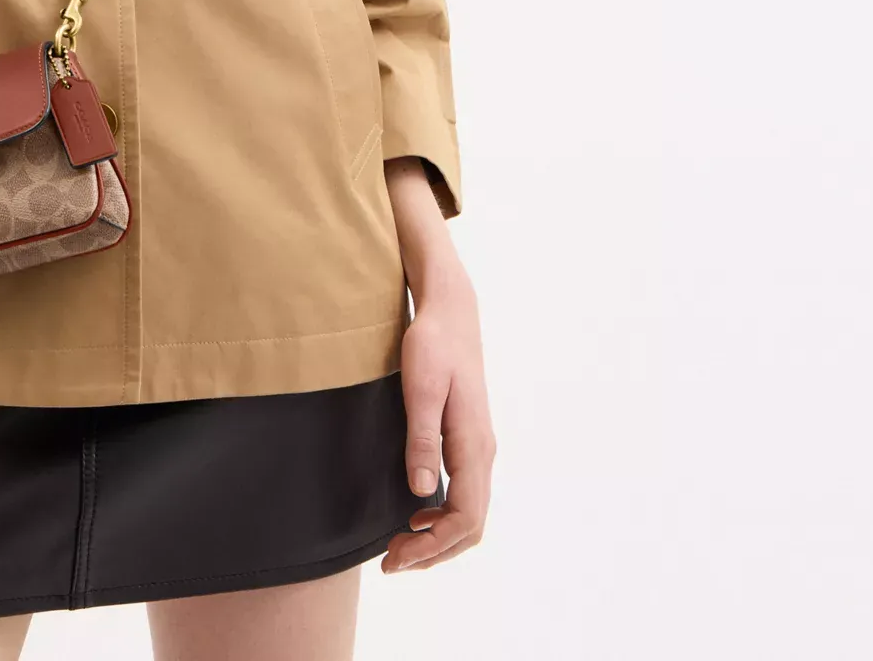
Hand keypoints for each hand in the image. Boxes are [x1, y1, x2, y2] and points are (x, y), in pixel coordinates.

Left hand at [380, 267, 493, 572]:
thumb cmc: (432, 344)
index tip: (395, 556)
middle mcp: (483, 453)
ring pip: (469, 513)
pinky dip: (443, 518)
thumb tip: (421, 491)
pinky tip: (415, 515)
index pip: (464, 517)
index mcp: (473, 445)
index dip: (431, 546)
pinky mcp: (468, 440)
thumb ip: (421, 439)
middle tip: (390, 561)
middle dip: (433, 552)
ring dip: (437, 538)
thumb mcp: (420, 388)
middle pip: (470, 525)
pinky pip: (464, 495)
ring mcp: (479, 447)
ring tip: (399, 547)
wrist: (450, 310)